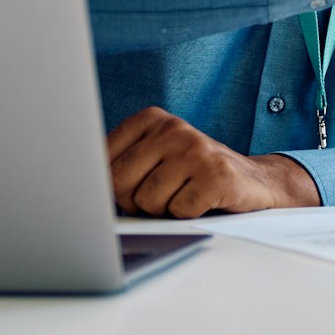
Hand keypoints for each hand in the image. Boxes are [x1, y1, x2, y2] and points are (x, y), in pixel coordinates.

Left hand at [106, 106, 318, 217]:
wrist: (255, 182)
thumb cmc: (193, 175)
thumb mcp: (155, 157)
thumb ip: (119, 165)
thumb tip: (80, 190)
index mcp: (151, 119)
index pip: (101, 162)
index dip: (112, 187)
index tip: (129, 187)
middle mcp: (174, 128)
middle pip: (118, 184)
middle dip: (135, 202)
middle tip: (161, 196)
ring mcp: (196, 149)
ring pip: (147, 202)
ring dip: (164, 211)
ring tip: (184, 196)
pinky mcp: (217, 175)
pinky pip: (178, 212)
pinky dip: (188, 216)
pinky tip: (203, 201)